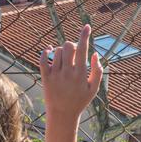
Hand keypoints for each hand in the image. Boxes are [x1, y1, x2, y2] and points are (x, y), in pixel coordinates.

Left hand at [39, 24, 103, 141]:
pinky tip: (49, 50)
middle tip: (74, 51)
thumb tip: (95, 54)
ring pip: (57, 51)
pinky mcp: (45, 77)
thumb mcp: (94, 88)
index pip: (83, 49)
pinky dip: (45, 52)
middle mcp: (67, 72)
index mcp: (81, 74)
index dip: (85, 36)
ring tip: (65, 58)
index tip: (87, 26)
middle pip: (68, 46)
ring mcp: (55, 74)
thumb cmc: (80, 101)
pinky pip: (43, 59)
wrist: (62, 114)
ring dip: (61, 50)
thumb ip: (97, 71)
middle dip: (72, 44)